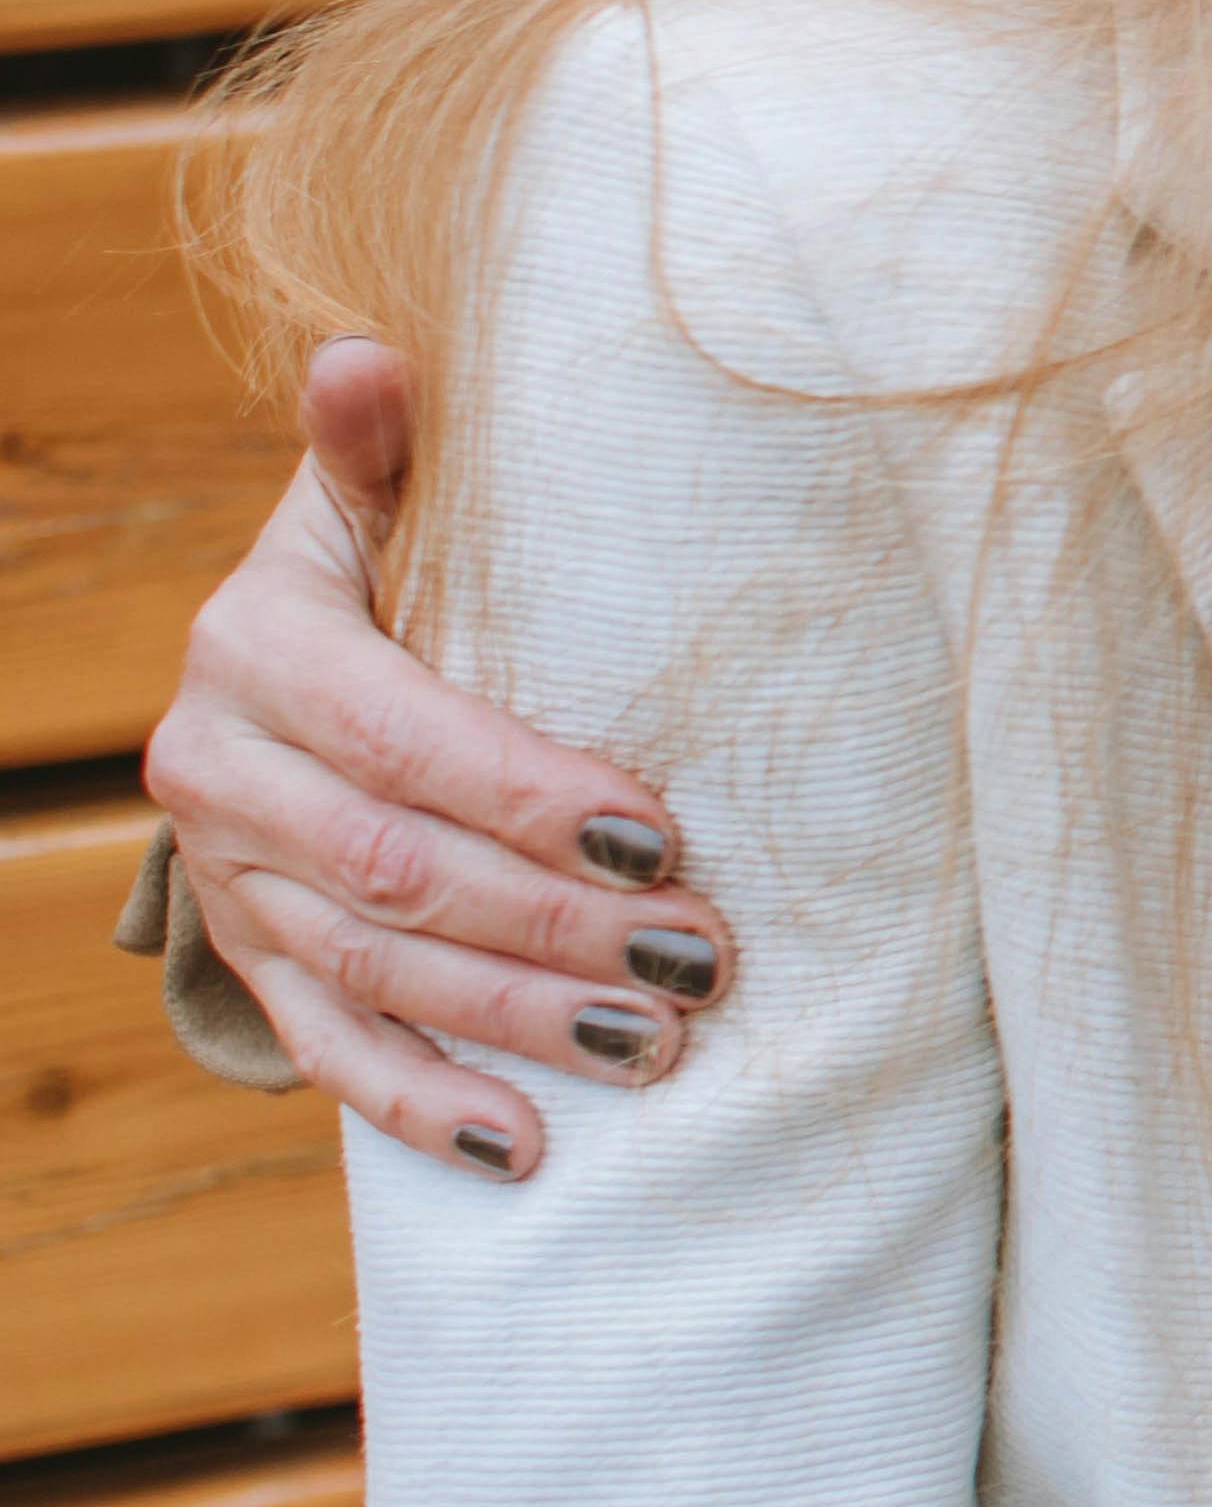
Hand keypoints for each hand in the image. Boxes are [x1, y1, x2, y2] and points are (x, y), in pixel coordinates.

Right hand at [139, 339, 737, 1177]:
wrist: (280, 668)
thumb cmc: (388, 566)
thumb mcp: (379, 503)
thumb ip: (383, 451)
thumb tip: (368, 354)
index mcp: (256, 648)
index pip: (403, 741)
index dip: (529, 799)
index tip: (660, 844)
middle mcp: (215, 769)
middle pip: (398, 872)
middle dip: (554, 927)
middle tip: (702, 960)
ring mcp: (225, 879)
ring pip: (375, 969)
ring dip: (516, 1021)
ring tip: (656, 1048)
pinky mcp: (246, 960)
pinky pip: (327, 1048)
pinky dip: (424, 1106)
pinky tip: (527, 1152)